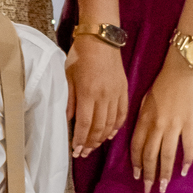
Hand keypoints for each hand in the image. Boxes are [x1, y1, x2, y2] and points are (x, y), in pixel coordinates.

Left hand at [65, 36, 127, 157]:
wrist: (101, 39)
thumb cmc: (80, 55)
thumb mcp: (68, 76)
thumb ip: (69, 99)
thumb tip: (68, 120)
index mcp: (88, 93)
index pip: (86, 123)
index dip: (81, 139)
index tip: (76, 150)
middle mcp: (104, 96)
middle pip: (99, 127)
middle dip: (91, 143)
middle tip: (83, 153)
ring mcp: (116, 94)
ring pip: (112, 123)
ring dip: (102, 138)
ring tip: (94, 146)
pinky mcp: (124, 90)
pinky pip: (123, 113)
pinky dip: (117, 126)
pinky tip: (111, 134)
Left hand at [129, 47, 192, 192]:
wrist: (182, 69)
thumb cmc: (162, 83)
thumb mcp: (144, 100)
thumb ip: (143, 120)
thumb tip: (141, 138)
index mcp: (144, 119)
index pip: (136, 147)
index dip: (136, 164)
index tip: (138, 176)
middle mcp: (157, 125)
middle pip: (150, 155)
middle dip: (149, 174)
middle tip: (149, 189)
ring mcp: (174, 125)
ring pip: (167, 155)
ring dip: (165, 173)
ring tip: (164, 186)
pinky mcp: (190, 123)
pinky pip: (188, 146)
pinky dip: (186, 160)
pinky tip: (184, 171)